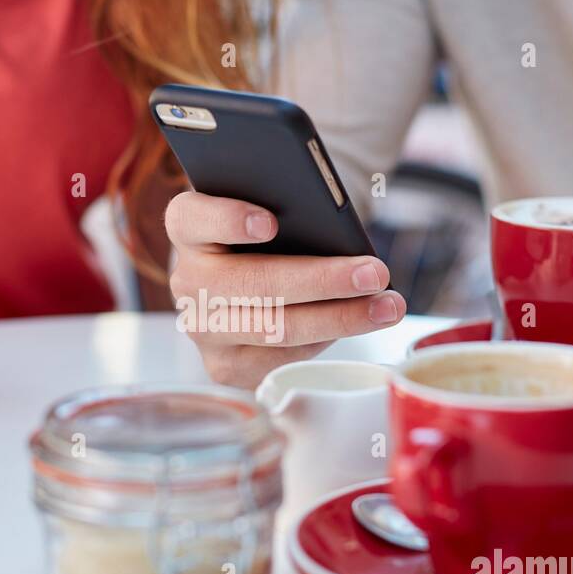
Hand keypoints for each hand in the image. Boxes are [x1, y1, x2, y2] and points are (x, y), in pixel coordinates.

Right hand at [165, 191, 406, 386]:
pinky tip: (362, 322)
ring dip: (340, 317)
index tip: (271, 222)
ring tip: (387, 305)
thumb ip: (287, 207)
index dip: (228, 220)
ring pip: (275, 328)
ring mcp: (200, 329)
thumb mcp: (270, 208)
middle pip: (252, 283)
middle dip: (321, 280)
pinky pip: (282, 357)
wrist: (246, 276)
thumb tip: (336, 233)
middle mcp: (185, 280)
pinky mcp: (223, 366)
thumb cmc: (268, 235)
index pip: (193, 219)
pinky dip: (326, 340)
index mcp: (187, 229)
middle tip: (374, 272)